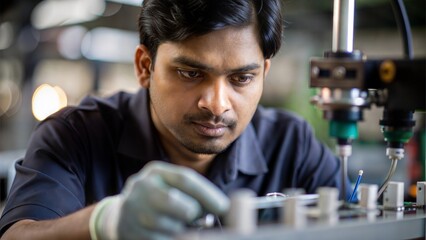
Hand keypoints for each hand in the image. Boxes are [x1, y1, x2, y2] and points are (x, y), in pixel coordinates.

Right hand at [89, 161, 228, 239]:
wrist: (121, 216)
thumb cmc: (159, 200)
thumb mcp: (172, 187)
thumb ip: (193, 193)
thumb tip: (221, 208)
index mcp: (156, 172)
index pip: (185, 179)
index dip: (208, 194)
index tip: (224, 207)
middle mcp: (141, 187)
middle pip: (175, 201)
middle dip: (193, 213)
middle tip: (201, 219)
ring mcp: (133, 210)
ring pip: (169, 225)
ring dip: (184, 230)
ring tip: (184, 227)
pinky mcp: (129, 231)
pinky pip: (161, 239)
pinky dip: (172, 239)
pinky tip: (172, 234)